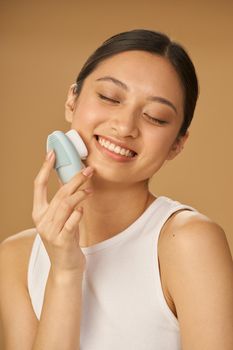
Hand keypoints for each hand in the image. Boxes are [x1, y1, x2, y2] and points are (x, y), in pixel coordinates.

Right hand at [32, 150, 92, 273]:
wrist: (65, 266)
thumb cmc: (64, 239)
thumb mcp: (59, 219)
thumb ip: (61, 202)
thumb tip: (69, 179)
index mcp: (38, 213)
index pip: (38, 186)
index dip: (44, 168)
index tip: (52, 153)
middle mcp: (42, 221)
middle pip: (58, 194)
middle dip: (74, 179)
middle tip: (88, 170)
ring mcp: (50, 231)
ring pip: (66, 205)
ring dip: (80, 194)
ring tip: (90, 188)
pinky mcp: (61, 241)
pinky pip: (72, 222)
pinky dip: (79, 213)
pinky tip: (84, 208)